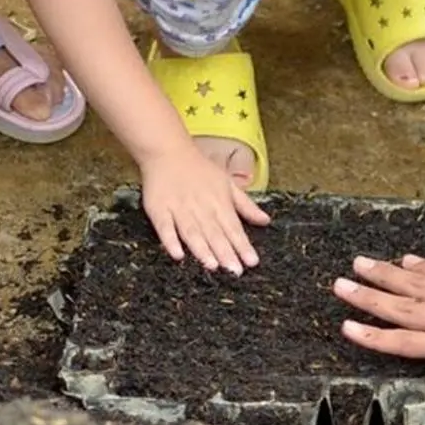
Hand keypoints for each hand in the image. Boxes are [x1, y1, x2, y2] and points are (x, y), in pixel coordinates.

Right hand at [139, 145, 270, 274]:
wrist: (168, 151)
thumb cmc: (200, 170)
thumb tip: (266, 221)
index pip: (233, 227)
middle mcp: (200, 207)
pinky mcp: (158, 210)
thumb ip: (246, 205)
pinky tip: (177, 255)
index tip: (252, 262)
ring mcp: (179, 208)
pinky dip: (170, 241)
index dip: (243, 245)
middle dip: (225, 253)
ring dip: (202, 249)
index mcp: (219, 201)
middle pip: (214, 233)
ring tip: (213, 266)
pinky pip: (165, 227)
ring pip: (192, 232)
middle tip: (235, 272)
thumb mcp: (227, 184)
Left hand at [334, 254, 424, 387]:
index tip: (403, 260)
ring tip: (341, 286)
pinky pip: (401, 342)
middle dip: (383, 274)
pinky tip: (350, 330)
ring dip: (368, 296)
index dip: (420, 268)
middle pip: (412, 285)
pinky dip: (373, 335)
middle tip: (357, 264)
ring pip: (399, 308)